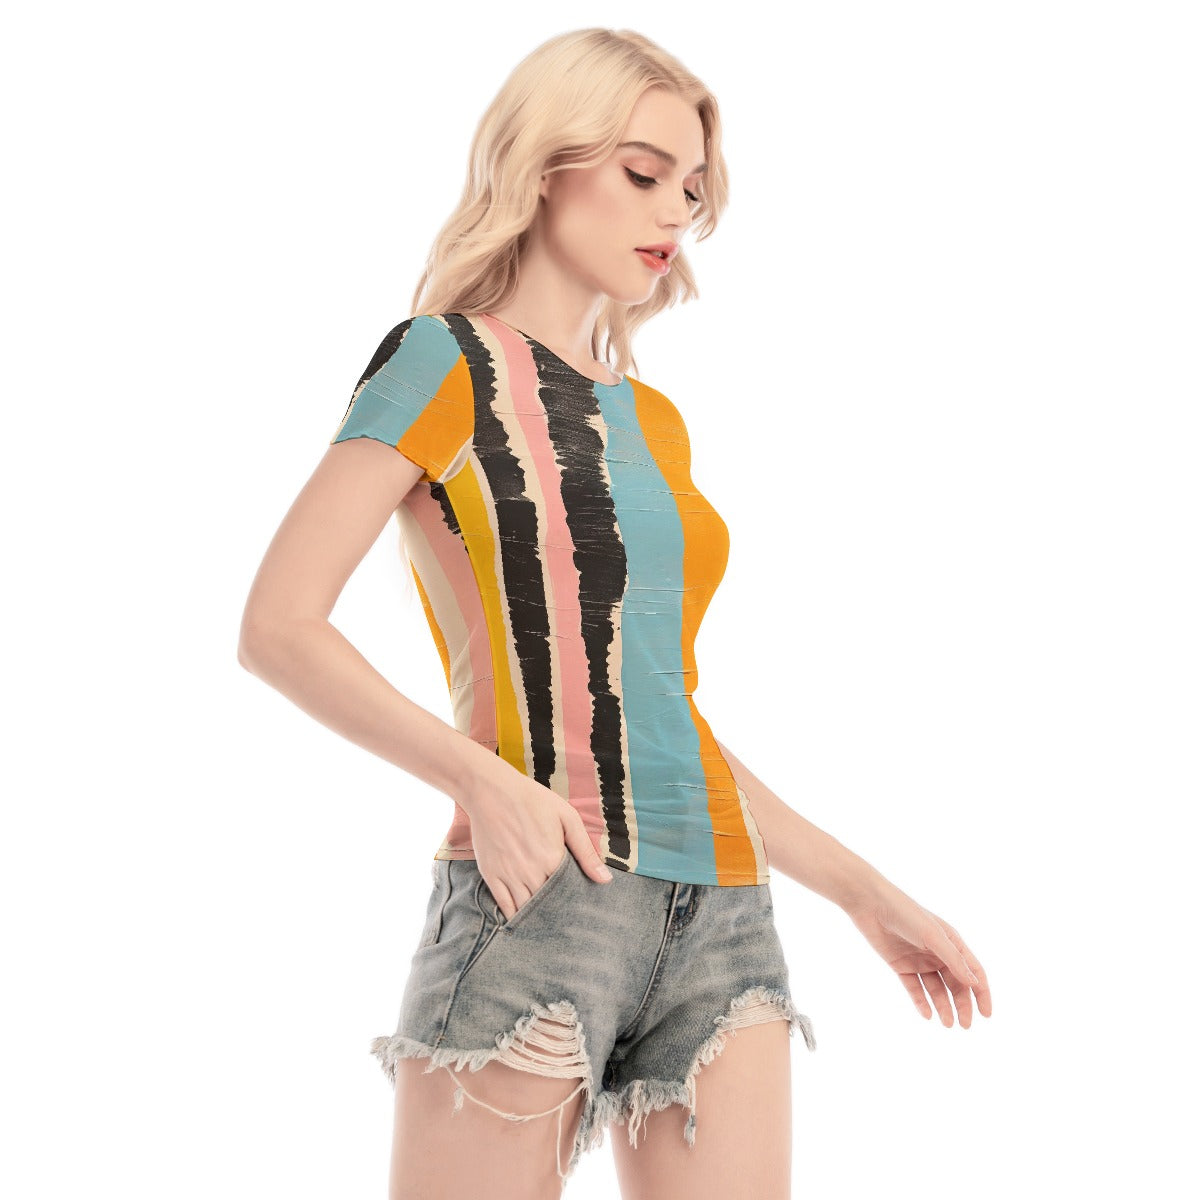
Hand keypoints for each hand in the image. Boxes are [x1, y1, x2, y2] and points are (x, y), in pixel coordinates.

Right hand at [463, 770, 612, 921]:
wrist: (492, 791)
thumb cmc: (532, 800)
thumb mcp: (567, 818)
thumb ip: (585, 851)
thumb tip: (605, 879)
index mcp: (553, 860)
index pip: (568, 894)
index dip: (574, 901)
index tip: (579, 907)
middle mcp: (531, 873)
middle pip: (548, 906)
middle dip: (556, 912)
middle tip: (564, 918)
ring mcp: (509, 876)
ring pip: (526, 910)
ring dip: (536, 917)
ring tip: (546, 920)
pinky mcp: (491, 876)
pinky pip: (503, 907)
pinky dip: (513, 917)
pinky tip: (521, 919)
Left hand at [843, 877, 992, 1027]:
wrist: (871, 905)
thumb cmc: (905, 913)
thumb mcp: (932, 936)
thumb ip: (953, 960)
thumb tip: (974, 983)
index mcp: (951, 942)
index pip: (972, 971)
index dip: (981, 993)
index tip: (986, 1014)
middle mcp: (938, 953)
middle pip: (956, 984)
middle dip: (962, 1005)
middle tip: (964, 1025)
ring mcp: (920, 960)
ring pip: (936, 989)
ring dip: (943, 1006)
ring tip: (947, 1024)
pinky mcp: (901, 966)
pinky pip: (915, 988)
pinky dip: (922, 1002)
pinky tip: (928, 1014)